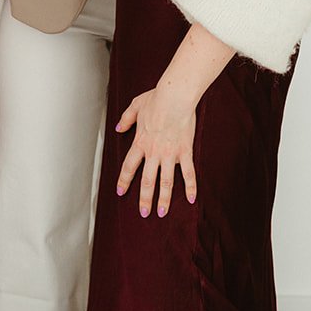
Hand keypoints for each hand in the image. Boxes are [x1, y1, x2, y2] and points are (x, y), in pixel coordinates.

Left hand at [115, 87, 196, 218]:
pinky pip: (188, 173)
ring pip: (166, 182)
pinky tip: (192, 199)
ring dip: (164, 199)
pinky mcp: (185, 152)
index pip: (129, 166)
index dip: (124, 181)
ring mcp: (170, 154)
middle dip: (144, 199)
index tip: (121, 192)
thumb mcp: (135, 106)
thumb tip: (118, 127)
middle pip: (147, 180)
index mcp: (140, 142)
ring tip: (162, 213)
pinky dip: (191, 187)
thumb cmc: (156, 99)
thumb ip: (126, 119)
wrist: (174, 96)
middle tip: (144, 213)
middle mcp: (154, 152)